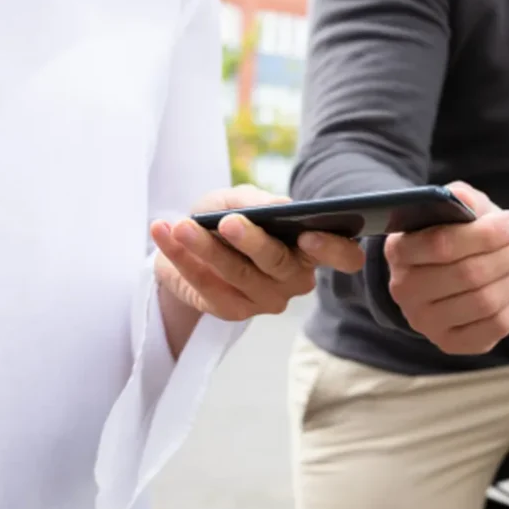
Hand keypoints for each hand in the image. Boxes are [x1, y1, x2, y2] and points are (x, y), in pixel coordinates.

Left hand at [152, 185, 365, 320]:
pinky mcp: (232, 310)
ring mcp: (267, 299)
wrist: (192, 243)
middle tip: (228, 222)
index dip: (333, 249)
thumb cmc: (229, 216)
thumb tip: (279, 207)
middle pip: (280, 265)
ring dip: (206, 249)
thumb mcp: (240, 198)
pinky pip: (206, 287)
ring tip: (181, 227)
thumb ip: (257, 201)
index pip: (345, 256)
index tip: (308, 236)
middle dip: (252, 242)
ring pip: (240, 276)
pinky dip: (181, 259)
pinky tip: (163, 235)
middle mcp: (296, 278)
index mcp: (312, 248)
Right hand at [384, 181, 508, 354]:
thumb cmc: (455, 233)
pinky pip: (496, 326)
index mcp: (399, 250)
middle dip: (507, 255)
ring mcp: (425, 321)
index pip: (442, 244)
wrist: (445, 271)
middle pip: (469, 275)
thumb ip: (460, 198)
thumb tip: (464, 201)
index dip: (486, 233)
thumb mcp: (454, 207)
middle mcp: (405, 290)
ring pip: (485, 301)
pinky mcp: (450, 342)